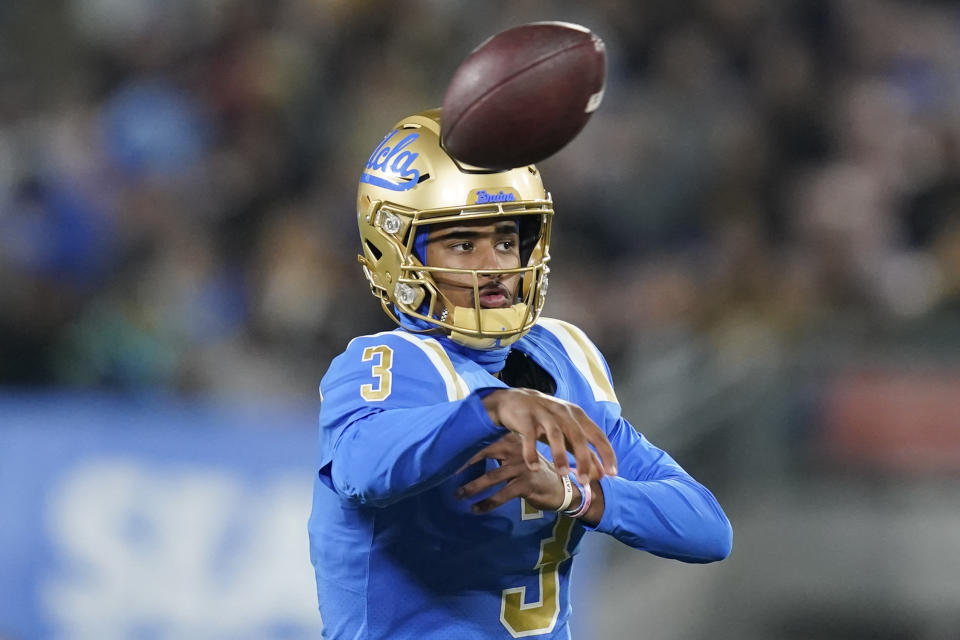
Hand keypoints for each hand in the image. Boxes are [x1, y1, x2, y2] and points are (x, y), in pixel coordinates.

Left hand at [456, 433, 573, 513]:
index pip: (484, 439)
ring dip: (472, 487)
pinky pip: (501, 495)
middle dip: (463, 465)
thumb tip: (471, 453)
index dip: (466, 448)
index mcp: (512, 439)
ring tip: (458, 495)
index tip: (447, 456)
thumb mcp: (520, 456)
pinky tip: (476, 509)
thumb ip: (500, 452)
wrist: (563, 488)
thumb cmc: (535, 472)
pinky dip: (486, 503)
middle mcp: (516, 449)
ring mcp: (522, 466)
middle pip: (484, 453)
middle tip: (445, 474)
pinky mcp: (526, 484)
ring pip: (490, 477)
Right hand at [482, 388, 615, 483]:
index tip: (612, 473)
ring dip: (560, 455)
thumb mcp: (568, 433)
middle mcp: (564, 413)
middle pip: (578, 436)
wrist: (515, 400)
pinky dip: (531, 452)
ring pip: (556, 435)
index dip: (606, 454)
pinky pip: (530, 437)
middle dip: (583, 460)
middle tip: (584, 481)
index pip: (597, 435)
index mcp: (578, 416)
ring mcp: (544, 415)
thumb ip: (585, 452)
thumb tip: (603, 474)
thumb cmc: (547, 420)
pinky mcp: (526, 419)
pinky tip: (534, 467)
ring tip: (562, 474)